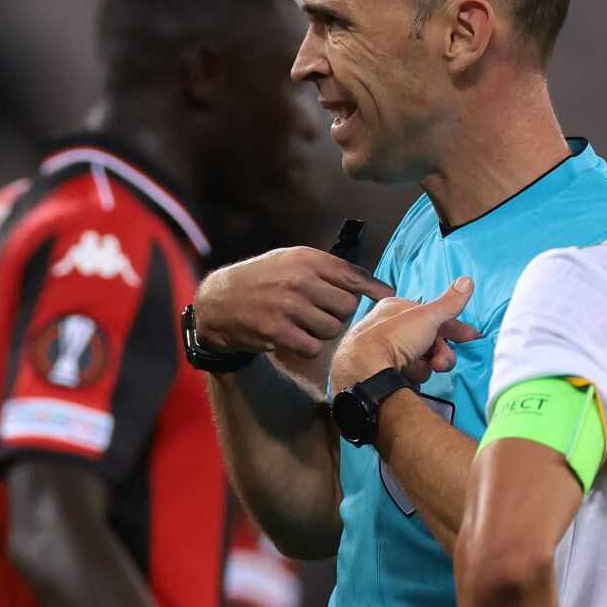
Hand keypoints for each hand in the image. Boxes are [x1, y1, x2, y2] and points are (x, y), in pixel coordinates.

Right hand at [193, 248, 388, 358]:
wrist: (218, 302)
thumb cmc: (259, 280)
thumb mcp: (289, 260)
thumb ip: (324, 269)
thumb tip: (365, 283)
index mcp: (305, 259)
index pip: (352, 275)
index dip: (374, 287)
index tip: (388, 294)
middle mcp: (299, 280)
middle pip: (347, 306)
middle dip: (338, 313)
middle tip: (319, 312)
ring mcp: (289, 307)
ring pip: (333, 329)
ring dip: (323, 332)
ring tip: (303, 323)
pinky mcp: (278, 332)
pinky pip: (314, 347)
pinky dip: (308, 346)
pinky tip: (293, 337)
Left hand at [326, 276, 477, 394]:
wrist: (365, 372)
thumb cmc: (393, 338)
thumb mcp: (427, 317)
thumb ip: (449, 303)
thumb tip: (467, 280)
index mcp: (396, 309)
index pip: (432, 316)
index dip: (455, 328)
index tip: (473, 339)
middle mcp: (388, 327)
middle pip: (428, 340)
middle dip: (441, 353)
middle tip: (442, 364)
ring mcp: (385, 350)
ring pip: (421, 358)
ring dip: (426, 366)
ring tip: (418, 370)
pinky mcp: (383, 370)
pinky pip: (409, 372)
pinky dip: (412, 375)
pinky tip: (406, 376)